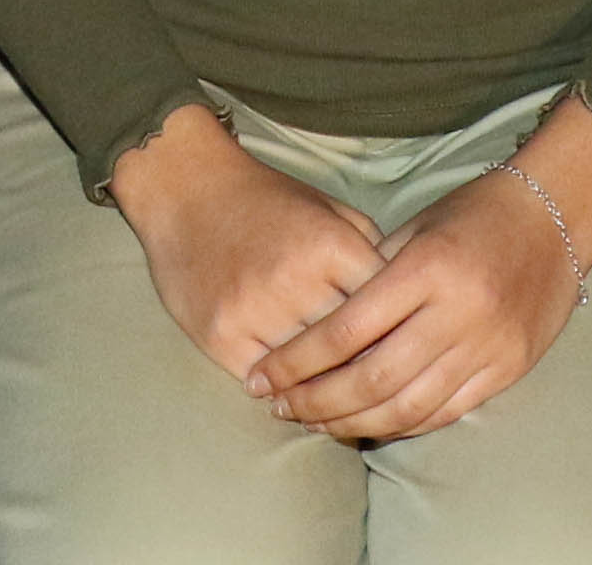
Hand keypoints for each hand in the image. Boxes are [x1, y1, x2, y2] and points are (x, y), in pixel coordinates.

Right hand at [109, 102, 386, 395]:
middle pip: (350, 349)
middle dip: (368, 366)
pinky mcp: (220, 335)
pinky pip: (264, 382)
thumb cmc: (265, 199)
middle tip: (382, 386)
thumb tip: (399, 300)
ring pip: (308, 374)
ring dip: (327, 388)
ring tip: (344, 402)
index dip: (399, 333)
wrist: (185, 188)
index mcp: (330, 246)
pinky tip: (296, 394)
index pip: (384, 310)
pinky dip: (283, 391)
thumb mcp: (328, 208)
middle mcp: (295, 282)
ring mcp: (254, 312)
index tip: (406, 347)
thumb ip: (367, 249)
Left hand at [258, 98, 591, 441]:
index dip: (296, 362)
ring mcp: (488, 346)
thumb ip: (371, 277)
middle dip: (315, 402)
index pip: (345, 331)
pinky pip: (445, 413)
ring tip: (315, 422)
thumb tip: (316, 331)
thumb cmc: (475, 213)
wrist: (557, 215)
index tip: (261, 377)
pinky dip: (401, 424)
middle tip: (278, 409)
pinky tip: (369, 423)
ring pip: (406, 408)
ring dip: (352, 423)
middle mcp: (458, 313)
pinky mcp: (508, 369)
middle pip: (371, 380)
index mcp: (426, 269)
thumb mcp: (416, 228)